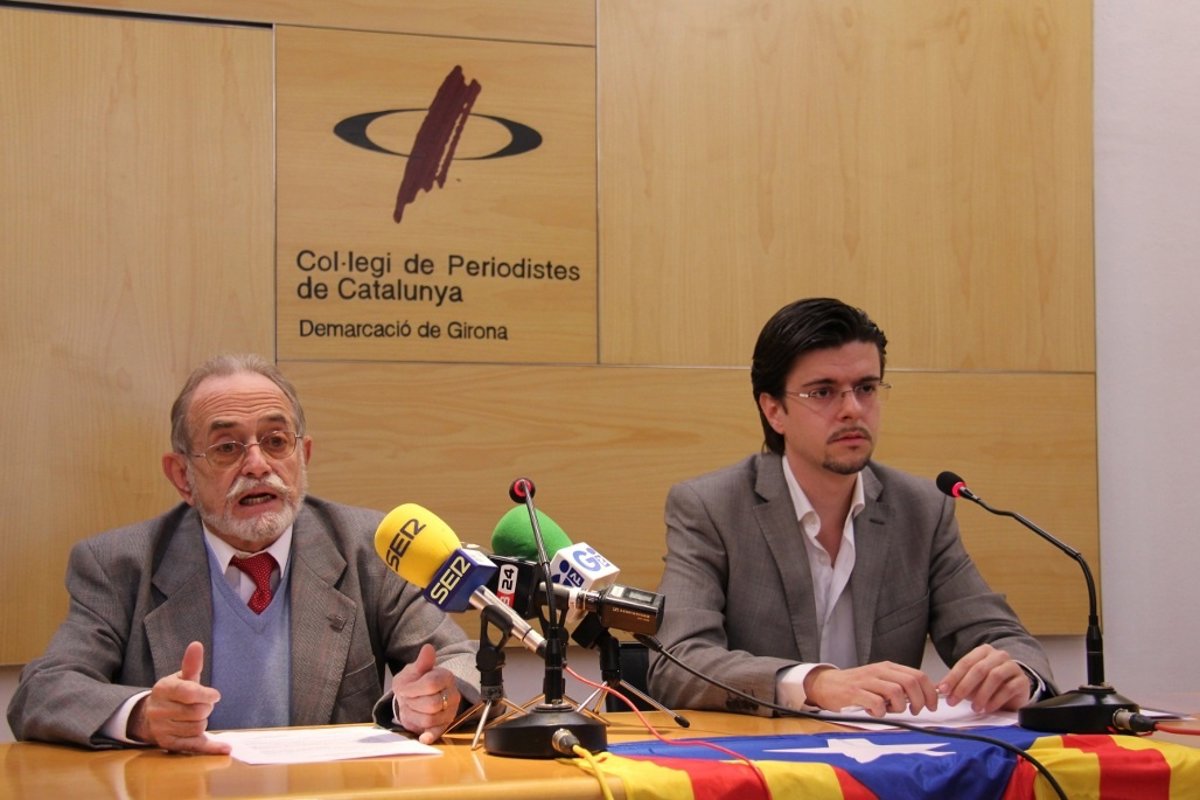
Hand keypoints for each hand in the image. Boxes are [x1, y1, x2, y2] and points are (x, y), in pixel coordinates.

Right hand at [128, 641, 229, 753]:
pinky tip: (225, 748)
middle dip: (206, 708)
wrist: (150, 716)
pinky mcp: (169, 745)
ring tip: (193, 716)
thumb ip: (191, 664)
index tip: (215, 695)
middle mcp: (158, 711)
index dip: (206, 694)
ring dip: (203, 722)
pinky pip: (194, 747)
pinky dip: (211, 748)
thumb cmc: (173, 693)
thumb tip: (196, 645)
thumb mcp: (181, 678)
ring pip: (198, 727)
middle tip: (201, 705)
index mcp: (162, 689)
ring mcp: (162, 729)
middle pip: (197, 712)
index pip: (188, 692)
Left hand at [392, 643, 461, 743]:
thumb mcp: (414, 670)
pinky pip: (438, 733)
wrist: (415, 695)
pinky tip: (424, 737)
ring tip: (411, 707)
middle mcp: (452, 694)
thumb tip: (428, 649)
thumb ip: (422, 662)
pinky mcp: (444, 725)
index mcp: (446, 677)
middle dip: (413, 703)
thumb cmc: (415, 682)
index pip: (431, 684)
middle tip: (407, 699)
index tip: (403, 688)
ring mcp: (450, 711)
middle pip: (432, 704)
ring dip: (414, 715)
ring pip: (430, 719)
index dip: (413, 689)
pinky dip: (430, 736)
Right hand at [803, 662, 939, 716]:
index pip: (918, 675)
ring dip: (899, 707)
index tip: (931, 705)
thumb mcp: (880, 680)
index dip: (929, 692)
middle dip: (919, 701)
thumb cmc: (856, 685)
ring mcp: (866, 680)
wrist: (827, 684)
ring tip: (890, 711)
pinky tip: (875, 712)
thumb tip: (925, 696)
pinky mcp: (855, 692)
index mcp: (888, 667)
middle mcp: (879, 671)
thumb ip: (899, 685)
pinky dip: (880, 712)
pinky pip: (876, 703)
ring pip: (896, 692)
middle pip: (911, 682)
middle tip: (914, 711)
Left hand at [938, 644, 1031, 712]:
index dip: (953, 677)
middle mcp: (998, 656)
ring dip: (981, 694)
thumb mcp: (972, 681)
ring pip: (994, 677)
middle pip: (978, 669)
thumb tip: (938, 688)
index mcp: (983, 651)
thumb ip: (957, 682)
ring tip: (974, 707)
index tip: (943, 690)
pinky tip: (987, 708)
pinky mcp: (1022, 681)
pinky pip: (1008, 689)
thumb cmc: (990, 684)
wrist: (1016, 689)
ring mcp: (1012, 667)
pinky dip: (995, 700)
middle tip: (954, 701)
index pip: (965, 662)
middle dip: (964, 686)